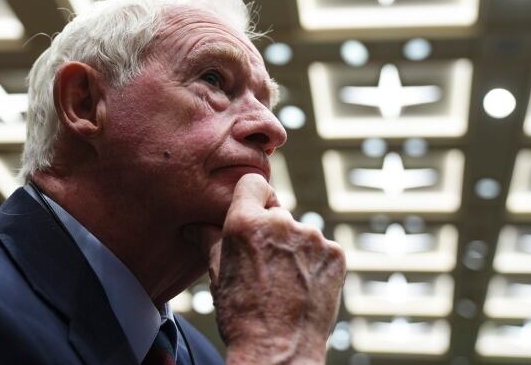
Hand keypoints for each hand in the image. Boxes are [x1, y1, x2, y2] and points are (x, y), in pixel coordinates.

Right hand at [193, 174, 345, 364]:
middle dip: (272, 232)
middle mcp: (282, 222)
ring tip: (285, 283)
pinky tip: (304, 287)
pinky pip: (322, 250)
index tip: (252, 214)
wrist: (278, 351)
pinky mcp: (335, 254)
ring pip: (300, 233)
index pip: (253, 183)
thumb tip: (195, 225)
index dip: (251, 197)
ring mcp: (313, 238)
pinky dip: (315, 264)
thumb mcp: (215, 275)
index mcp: (246, 223)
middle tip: (265, 265)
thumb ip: (209, 239)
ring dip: (294, 249)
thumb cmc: (241, 316)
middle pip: (277, 212)